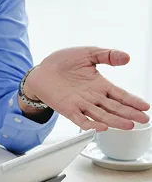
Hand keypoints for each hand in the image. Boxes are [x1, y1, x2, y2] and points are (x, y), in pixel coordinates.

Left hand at [23, 47, 149, 130]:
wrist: (41, 70)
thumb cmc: (63, 62)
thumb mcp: (88, 54)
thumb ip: (107, 55)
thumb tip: (127, 57)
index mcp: (99, 84)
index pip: (120, 94)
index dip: (133, 101)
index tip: (145, 106)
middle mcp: (92, 97)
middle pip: (114, 107)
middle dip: (130, 113)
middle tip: (144, 120)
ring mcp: (80, 104)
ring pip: (102, 115)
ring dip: (116, 121)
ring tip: (129, 125)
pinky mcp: (68, 109)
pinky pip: (81, 119)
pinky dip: (92, 124)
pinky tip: (103, 127)